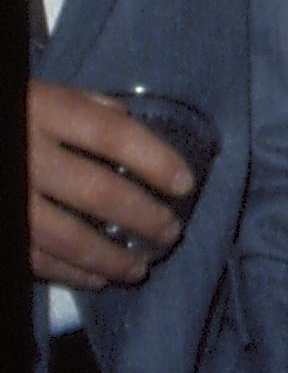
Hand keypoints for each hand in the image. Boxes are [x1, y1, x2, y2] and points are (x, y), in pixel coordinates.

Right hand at [27, 82, 193, 288]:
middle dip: (144, 217)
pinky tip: (97, 279)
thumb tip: (129, 120)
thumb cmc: (9, 114)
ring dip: (111, 258)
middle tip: (171, 233)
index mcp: (45, 113)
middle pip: (99, 192)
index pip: (113, 136)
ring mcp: (10, 198)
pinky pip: (36, 259)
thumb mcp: (39, 94)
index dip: (156, 160)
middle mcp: (28, 157)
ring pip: (68, 237)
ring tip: (141, 268)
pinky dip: (71, 274)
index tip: (185, 184)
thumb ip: (84, 107)